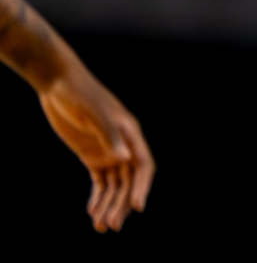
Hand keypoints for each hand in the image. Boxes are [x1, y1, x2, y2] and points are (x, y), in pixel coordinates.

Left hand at [38, 68, 154, 231]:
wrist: (58, 84)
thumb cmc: (80, 94)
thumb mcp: (92, 114)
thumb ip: (109, 136)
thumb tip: (124, 160)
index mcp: (130, 134)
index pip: (143, 166)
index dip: (142, 187)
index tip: (138, 207)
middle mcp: (123, 145)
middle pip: (129, 181)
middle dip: (121, 204)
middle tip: (111, 226)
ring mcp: (108, 151)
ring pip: (114, 184)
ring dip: (109, 205)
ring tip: (99, 227)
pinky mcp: (92, 155)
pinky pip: (99, 181)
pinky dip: (97, 196)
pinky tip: (91, 211)